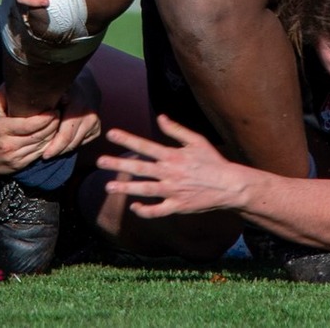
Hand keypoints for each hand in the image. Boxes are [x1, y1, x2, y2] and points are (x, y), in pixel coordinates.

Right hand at [0, 89, 68, 176]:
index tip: (54, 108)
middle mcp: (8, 144)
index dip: (46, 117)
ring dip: (53, 133)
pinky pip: (39, 153)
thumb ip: (4, 94)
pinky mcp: (20, 165)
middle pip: (39, 134)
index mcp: (1, 129)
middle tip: (59, 112)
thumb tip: (17, 76)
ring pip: (42, 145)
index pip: (30, 124)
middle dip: (53, 124)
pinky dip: (48, 144)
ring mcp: (15, 157)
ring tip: (58, 122)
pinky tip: (52, 135)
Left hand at [43, 70, 104, 160]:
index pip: (65, 135)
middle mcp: (88, 114)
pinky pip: (82, 142)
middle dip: (56, 150)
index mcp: (76, 105)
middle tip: (45, 156)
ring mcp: (94, 122)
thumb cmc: (63, 91)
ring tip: (50, 151)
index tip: (43, 154)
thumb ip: (43, 103)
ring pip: (75, 144)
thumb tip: (27, 112)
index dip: (53, 146)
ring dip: (62, 149)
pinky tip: (62, 142)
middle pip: (70, 142)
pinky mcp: (97, 129)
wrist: (84, 89)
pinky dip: (71, 145)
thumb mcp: (52, 93)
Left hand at [98, 115, 248, 218]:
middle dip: (118, 164)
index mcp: (173, 156)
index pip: (146, 146)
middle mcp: (170, 173)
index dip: (127, 139)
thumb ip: (176, 130)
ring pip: (144, 190)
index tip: (111, 134)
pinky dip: (145, 211)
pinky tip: (134, 207)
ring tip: (108, 186)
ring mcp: (173, 192)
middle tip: (100, 161)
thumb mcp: (197, 140)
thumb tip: (160, 117)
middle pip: (140, 168)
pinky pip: (157, 211)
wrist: (229, 186)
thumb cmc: (213, 161)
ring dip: (126, 188)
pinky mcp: (177, 207)